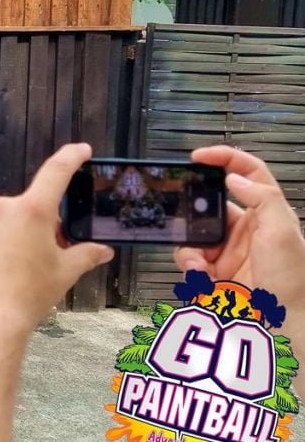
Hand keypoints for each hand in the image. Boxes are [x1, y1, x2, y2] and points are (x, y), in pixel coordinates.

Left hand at [0, 143, 113, 332]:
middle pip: (36, 203)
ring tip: (32, 265)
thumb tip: (103, 250)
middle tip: (57, 247)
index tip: (82, 150)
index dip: (72, 156)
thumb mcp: (66, 271)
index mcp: (33, 209)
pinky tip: (13, 267)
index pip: (56, 171)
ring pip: (16, 218)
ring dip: (28, 231)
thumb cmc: (30, 293)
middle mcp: (6, 208)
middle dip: (50, 220)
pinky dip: (10, 241)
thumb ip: (87, 254)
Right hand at [174, 146, 304, 310]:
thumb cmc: (293, 278)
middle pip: (208, 206)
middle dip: (193, 216)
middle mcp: (245, 228)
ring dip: (191, 250)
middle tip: (185, 222)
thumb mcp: (282, 232)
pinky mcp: (214, 272)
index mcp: (265, 211)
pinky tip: (202, 278)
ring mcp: (228, 250)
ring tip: (201, 266)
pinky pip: (190, 261)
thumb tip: (234, 177)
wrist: (286, 323)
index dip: (223, 158)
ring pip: (194, 235)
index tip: (198, 156)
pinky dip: (190, 269)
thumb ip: (261, 198)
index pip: (245, 172)